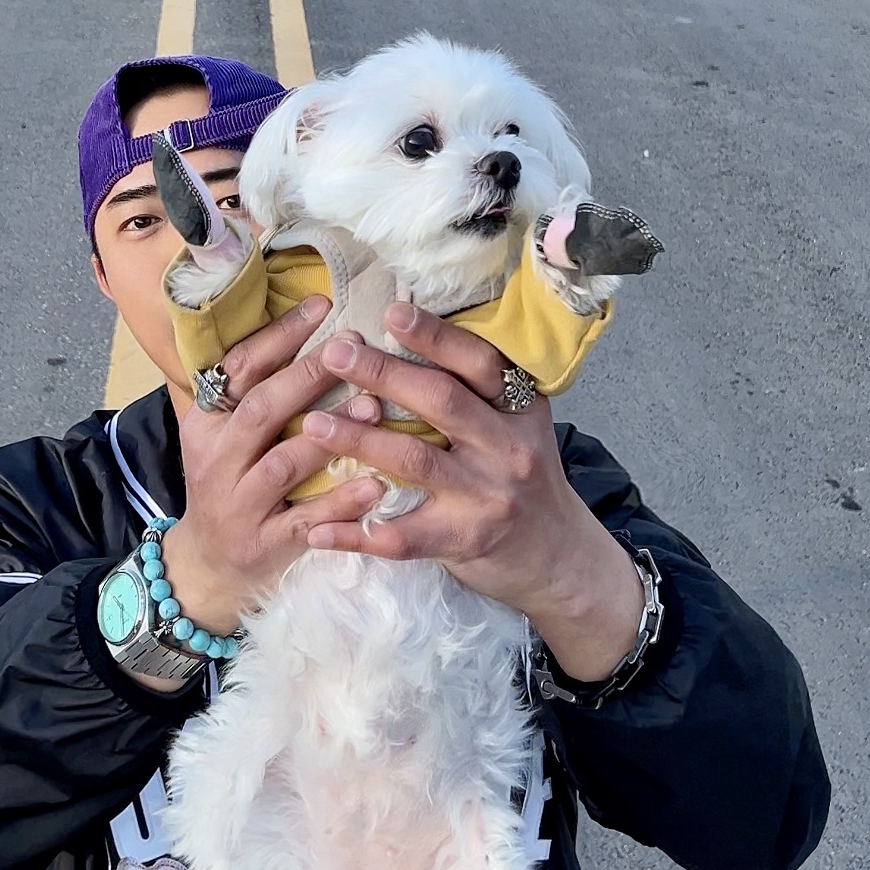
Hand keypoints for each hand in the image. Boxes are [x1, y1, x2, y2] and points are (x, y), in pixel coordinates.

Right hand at [159, 299, 382, 641]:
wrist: (206, 566)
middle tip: (355, 346)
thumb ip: (255, 390)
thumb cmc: (230, 484)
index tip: (323, 304)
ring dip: (330, 435)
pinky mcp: (264, 544)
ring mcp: (239, 504)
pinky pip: (305, 522)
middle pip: (261, 409)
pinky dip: (340, 503)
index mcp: (206, 423)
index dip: (279, 335)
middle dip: (308, 375)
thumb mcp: (224, 435)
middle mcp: (217, 459)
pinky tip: (376, 485)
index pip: (238, 369)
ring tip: (372, 408)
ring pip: (283, 464)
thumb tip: (311, 325)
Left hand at [299, 304, 644, 682]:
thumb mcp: (517, 424)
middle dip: (383, 373)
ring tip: (312, 424)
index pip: (479, 363)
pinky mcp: (465, 541)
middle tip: (334, 352)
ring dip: (359, 440)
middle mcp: (508, 448)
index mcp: (519, 409)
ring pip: (415, 460)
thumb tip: (405, 331)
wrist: (558, 558)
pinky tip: (314, 528)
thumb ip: (474, 390)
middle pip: (441, 401)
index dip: (436, 336)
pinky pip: (402, 536)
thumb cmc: (521, 478)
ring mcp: (487, 496)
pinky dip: (355, 532)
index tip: (391, 311)